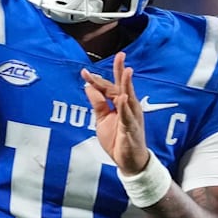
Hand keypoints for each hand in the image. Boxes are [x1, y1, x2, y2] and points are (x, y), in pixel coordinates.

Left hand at [81, 53, 150, 174]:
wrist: (129, 162)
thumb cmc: (118, 139)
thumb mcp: (102, 119)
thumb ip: (97, 103)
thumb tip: (88, 86)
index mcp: (120, 103)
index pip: (108, 87)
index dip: (96, 79)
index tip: (84, 72)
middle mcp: (128, 107)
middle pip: (121, 86)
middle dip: (120, 71)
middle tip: (120, 55)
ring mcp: (132, 117)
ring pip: (128, 98)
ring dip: (127, 84)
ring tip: (126, 71)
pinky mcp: (132, 129)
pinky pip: (128, 117)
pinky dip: (125, 108)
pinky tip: (123, 98)